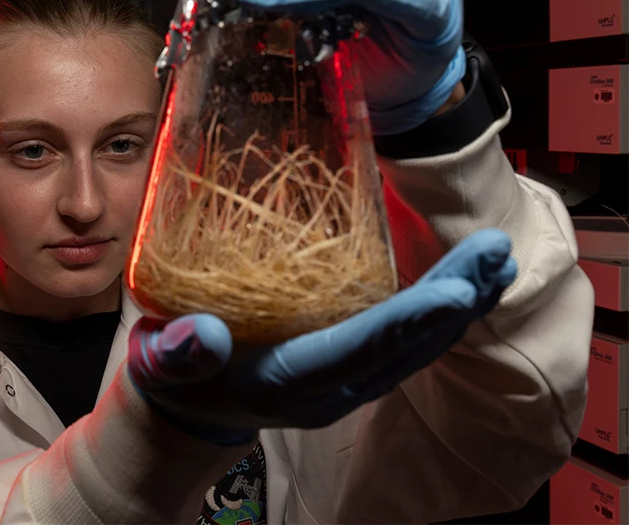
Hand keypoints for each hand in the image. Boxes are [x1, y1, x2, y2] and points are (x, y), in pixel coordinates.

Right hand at [128, 229, 516, 444]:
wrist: (188, 405)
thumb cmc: (174, 373)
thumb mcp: (162, 361)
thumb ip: (180, 352)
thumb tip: (207, 336)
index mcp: (284, 382)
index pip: (356, 350)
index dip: (406, 322)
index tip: (453, 290)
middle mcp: (327, 389)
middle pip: (403, 348)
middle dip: (453, 302)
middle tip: (495, 253)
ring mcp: (343, 384)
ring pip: (415, 348)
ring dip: (459, 303)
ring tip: (497, 258)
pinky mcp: (348, 369)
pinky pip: (405, 344)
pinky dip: (439, 312)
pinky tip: (465, 281)